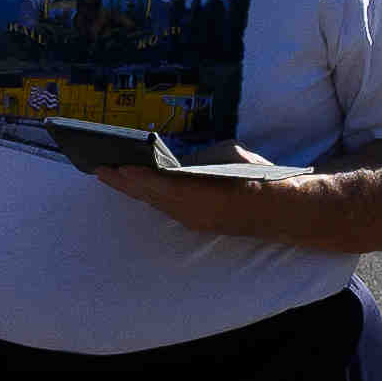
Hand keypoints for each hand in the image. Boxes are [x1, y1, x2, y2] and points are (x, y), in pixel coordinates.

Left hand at [85, 148, 320, 242]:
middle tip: (97, 168)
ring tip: (111, 175)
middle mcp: (191, 213)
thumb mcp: (226, 157)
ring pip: (155, 204)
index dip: (134, 177)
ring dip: (133, 191)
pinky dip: (150, 197)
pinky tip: (139, 187)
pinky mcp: (197, 223)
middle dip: (122, 183)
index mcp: (199, 195)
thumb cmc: (257, 176)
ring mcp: (193, 221)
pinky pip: (166, 209)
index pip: (158, 185)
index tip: (114, 167)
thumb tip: (178, 161)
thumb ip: (198, 160)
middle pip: (149, 196)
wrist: (283, 209)